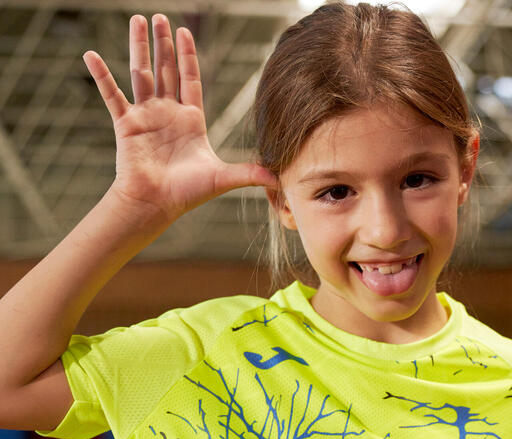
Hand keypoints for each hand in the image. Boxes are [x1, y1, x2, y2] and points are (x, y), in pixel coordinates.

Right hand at [83, 13, 275, 224]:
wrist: (157, 204)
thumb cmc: (188, 193)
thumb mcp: (224, 178)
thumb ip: (250, 173)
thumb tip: (280, 180)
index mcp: (190, 120)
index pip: (190, 80)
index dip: (187, 56)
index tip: (184, 31)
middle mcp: (167, 113)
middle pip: (165, 70)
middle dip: (163, 44)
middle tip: (160, 17)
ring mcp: (146, 116)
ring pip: (141, 74)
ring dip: (139, 47)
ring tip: (138, 20)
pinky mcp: (126, 124)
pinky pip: (111, 95)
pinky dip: (101, 76)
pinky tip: (90, 55)